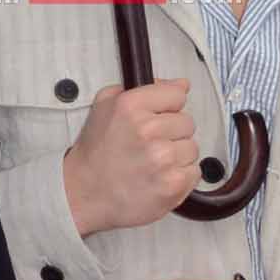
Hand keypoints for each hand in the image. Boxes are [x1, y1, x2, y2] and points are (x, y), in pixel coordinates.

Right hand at [62, 81, 196, 234]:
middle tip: (151, 145)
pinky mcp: (172, 184)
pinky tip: (160, 178)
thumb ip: (144, 89)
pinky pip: (194, 172)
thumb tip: (180, 85)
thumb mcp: (105, 106)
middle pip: (187, 122)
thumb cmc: (96, 154)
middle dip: (173, 133)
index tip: (159, 117)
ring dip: (177, 156)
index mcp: (131, 106)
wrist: (85, 194)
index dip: (168, 107)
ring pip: (192, 148)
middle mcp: (148, 129)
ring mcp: (162, 158)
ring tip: (154, 164)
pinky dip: (181, 177)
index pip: (177, 94)